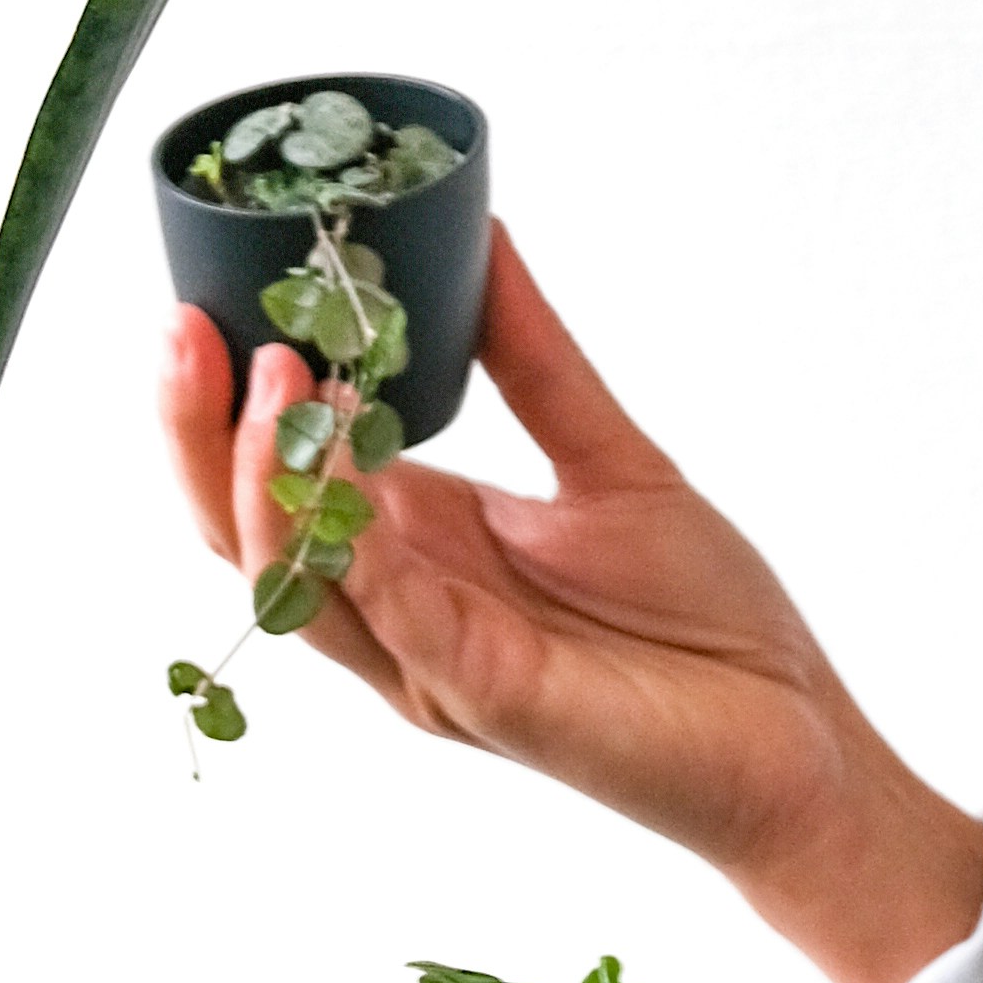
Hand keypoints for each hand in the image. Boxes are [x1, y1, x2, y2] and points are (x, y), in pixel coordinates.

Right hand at [158, 227, 982, 982]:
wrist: (794, 744)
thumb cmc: (704, 627)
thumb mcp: (608, 458)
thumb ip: (536, 358)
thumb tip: (483, 238)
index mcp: (415, 553)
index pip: (275, 482)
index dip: (223, 404)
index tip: (205, 305)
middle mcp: (401, 613)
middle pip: (249, 536)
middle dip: (201, 436)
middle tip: (188, 331)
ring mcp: (433, 664)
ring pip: (303, 582)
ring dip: (271, 481)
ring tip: (276, 375)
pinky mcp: (488, 701)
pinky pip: (403, 621)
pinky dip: (368, 549)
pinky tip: (355, 470)